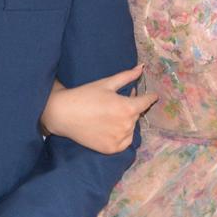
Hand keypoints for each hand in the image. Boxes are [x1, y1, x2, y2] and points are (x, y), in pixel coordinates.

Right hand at [40, 66, 157, 153]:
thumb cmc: (85, 95)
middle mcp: (126, 125)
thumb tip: (143, 67)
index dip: (150, 97)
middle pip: (136, 114)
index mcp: (127, 108)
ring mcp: (119, 139)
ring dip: (126, 121)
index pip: (146, 102)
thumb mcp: (107, 83)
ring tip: (111, 114)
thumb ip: (127, 76)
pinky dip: (121, 135)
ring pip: (131, 128)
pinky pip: (124, 142)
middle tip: (118, 101)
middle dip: (131, 107)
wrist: (63, 114)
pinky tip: (110, 127)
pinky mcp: (111, 149)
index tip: (153, 96)